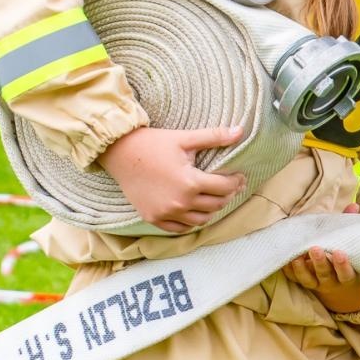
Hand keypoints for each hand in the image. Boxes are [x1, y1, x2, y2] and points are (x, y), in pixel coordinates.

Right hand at [98, 125, 245, 233]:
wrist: (119, 153)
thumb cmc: (153, 143)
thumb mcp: (185, 138)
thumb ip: (214, 137)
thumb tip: (240, 131)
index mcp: (190, 182)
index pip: (224, 187)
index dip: (236, 182)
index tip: (239, 176)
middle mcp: (180, 202)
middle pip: (216, 205)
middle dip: (227, 195)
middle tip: (230, 187)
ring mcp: (165, 213)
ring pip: (200, 220)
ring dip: (211, 210)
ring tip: (214, 199)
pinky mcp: (153, 218)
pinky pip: (179, 228)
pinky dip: (190, 222)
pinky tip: (194, 211)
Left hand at [283, 203, 359, 312]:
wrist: (345, 293)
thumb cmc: (352, 265)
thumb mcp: (356, 251)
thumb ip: (352, 227)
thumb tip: (353, 205)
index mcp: (348, 276)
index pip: (346, 273)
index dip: (342, 264)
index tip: (339, 252)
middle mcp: (332, 282)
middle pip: (324, 274)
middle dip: (319, 262)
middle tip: (314, 249)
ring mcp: (317, 284)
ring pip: (308, 279)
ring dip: (301, 268)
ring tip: (296, 256)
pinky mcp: (305, 283)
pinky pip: (295, 279)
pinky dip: (289, 270)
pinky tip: (285, 259)